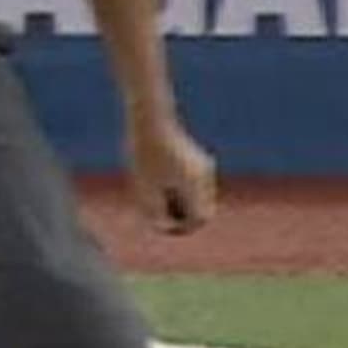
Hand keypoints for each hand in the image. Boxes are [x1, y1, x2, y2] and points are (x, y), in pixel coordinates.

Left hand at [125, 113, 216, 234]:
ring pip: (196, 198)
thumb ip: (153, 210)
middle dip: (178, 215)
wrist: (149, 119)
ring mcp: (203, 167)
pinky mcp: (196, 159)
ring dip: (177, 202)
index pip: (200, 219)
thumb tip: (161, 225)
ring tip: (153, 190)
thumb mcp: (143, 187)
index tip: (158, 223)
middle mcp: (205, 176)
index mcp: (196, 184)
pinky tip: (157, 180)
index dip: (181, 227)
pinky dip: (177, 190)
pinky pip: (191, 185)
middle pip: (200, 210)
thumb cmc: (143, 153)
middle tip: (152, 208)